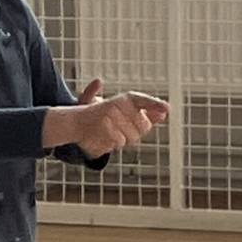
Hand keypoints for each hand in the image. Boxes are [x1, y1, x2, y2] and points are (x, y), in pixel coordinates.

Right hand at [46, 80, 167, 159]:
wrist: (74, 123)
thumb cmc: (101, 117)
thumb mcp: (122, 110)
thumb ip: (144, 110)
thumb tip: (163, 114)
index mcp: (122, 98)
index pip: (142, 100)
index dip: (154, 105)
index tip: (166, 110)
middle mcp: (117, 105)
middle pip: (142, 126)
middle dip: (137, 131)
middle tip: (124, 128)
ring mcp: (109, 117)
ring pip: (131, 136)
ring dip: (123, 138)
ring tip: (111, 131)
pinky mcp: (103, 129)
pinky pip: (118, 142)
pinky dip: (113, 143)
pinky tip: (104, 138)